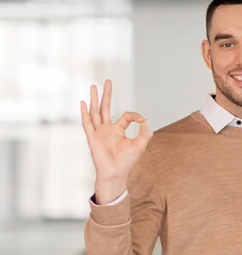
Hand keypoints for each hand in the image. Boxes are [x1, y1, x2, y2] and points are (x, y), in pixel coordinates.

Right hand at [80, 80, 152, 202]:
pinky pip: (87, 123)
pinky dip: (85, 113)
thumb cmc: (126, 162)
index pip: (126, 116)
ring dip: (94, 99)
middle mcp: (107, 129)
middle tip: (107, 80)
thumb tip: (146, 120)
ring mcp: (99, 132)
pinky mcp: (92, 137)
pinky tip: (83, 103)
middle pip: (106, 107)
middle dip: (107, 94)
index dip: (135, 116)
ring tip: (93, 86)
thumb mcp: (140, 145)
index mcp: (118, 130)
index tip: (141, 121)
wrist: (116, 174)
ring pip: (96, 112)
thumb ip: (145, 133)